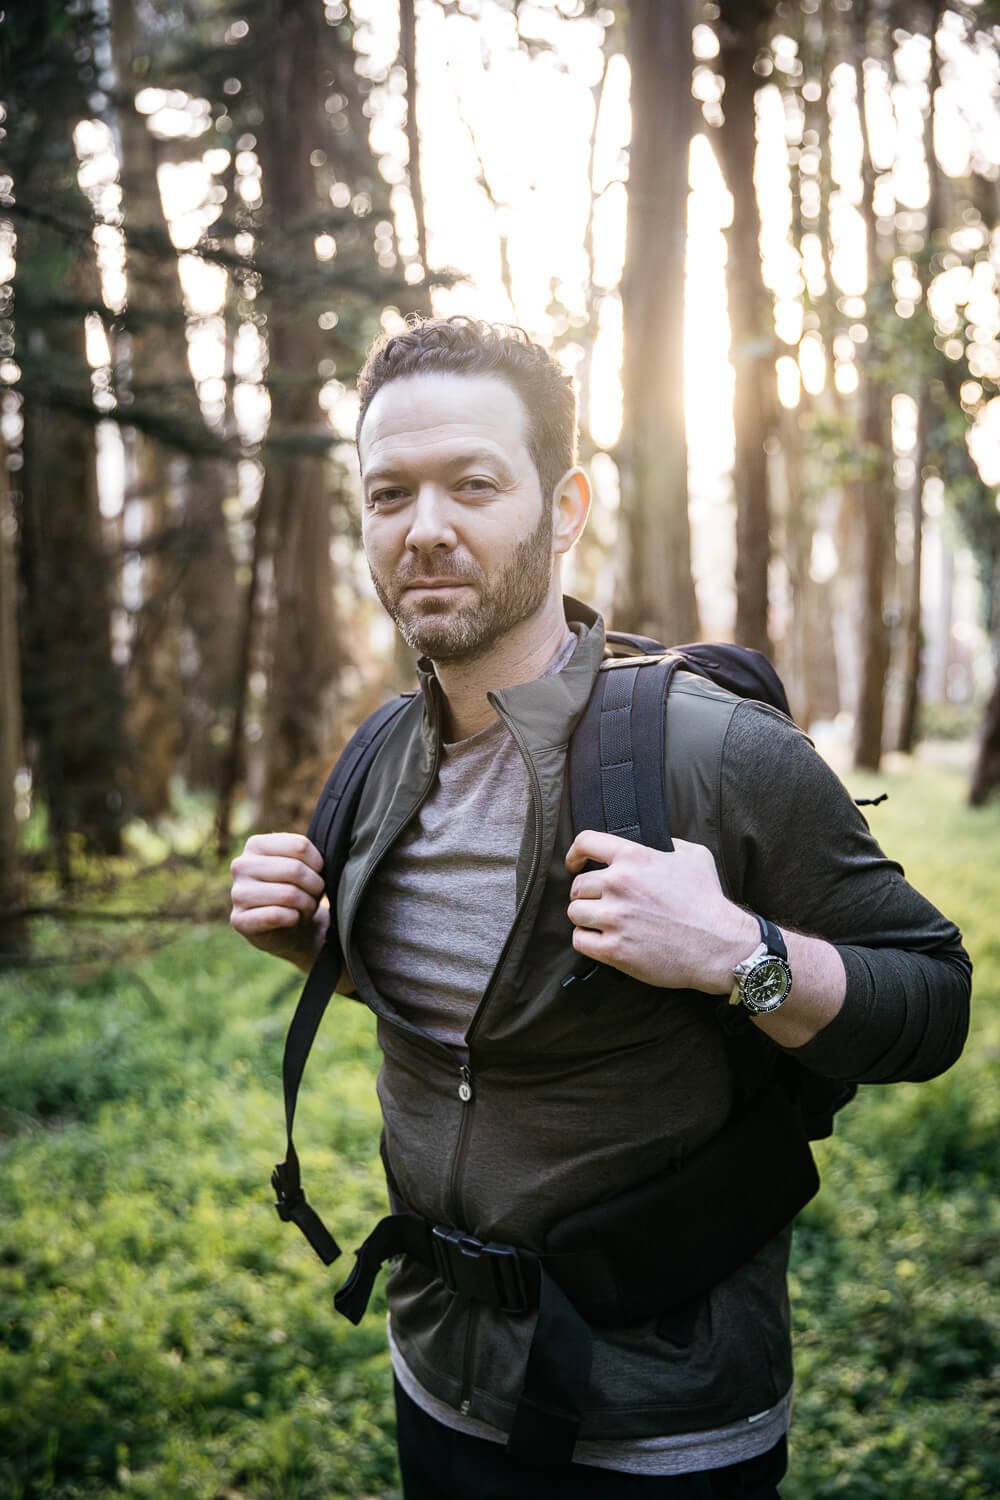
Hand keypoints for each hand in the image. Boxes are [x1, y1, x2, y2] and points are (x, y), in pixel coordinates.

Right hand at [230, 833, 328, 970]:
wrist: (289, 927)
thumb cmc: (298, 889)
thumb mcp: (304, 865)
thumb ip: (307, 856)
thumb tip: (319, 862)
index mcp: (256, 845)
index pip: (300, 846)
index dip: (318, 864)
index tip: (318, 873)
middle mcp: (241, 865)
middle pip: (295, 869)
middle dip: (315, 886)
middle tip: (314, 895)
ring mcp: (237, 893)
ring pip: (289, 894)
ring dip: (307, 904)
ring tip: (306, 907)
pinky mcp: (239, 920)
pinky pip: (277, 915)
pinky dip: (294, 919)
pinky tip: (293, 919)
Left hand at [565, 830, 757, 992]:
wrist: (719, 945)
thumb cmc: (708, 901)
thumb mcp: (694, 856)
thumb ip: (667, 844)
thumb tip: (653, 843)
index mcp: (634, 858)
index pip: (585, 842)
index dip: (575, 854)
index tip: (574, 864)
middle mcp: (620, 884)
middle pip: (577, 886)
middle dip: (587, 895)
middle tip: (602, 903)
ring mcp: (615, 918)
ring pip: (575, 913)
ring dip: (586, 918)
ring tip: (603, 923)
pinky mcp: (614, 949)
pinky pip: (580, 941)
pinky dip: (588, 941)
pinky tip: (602, 940)